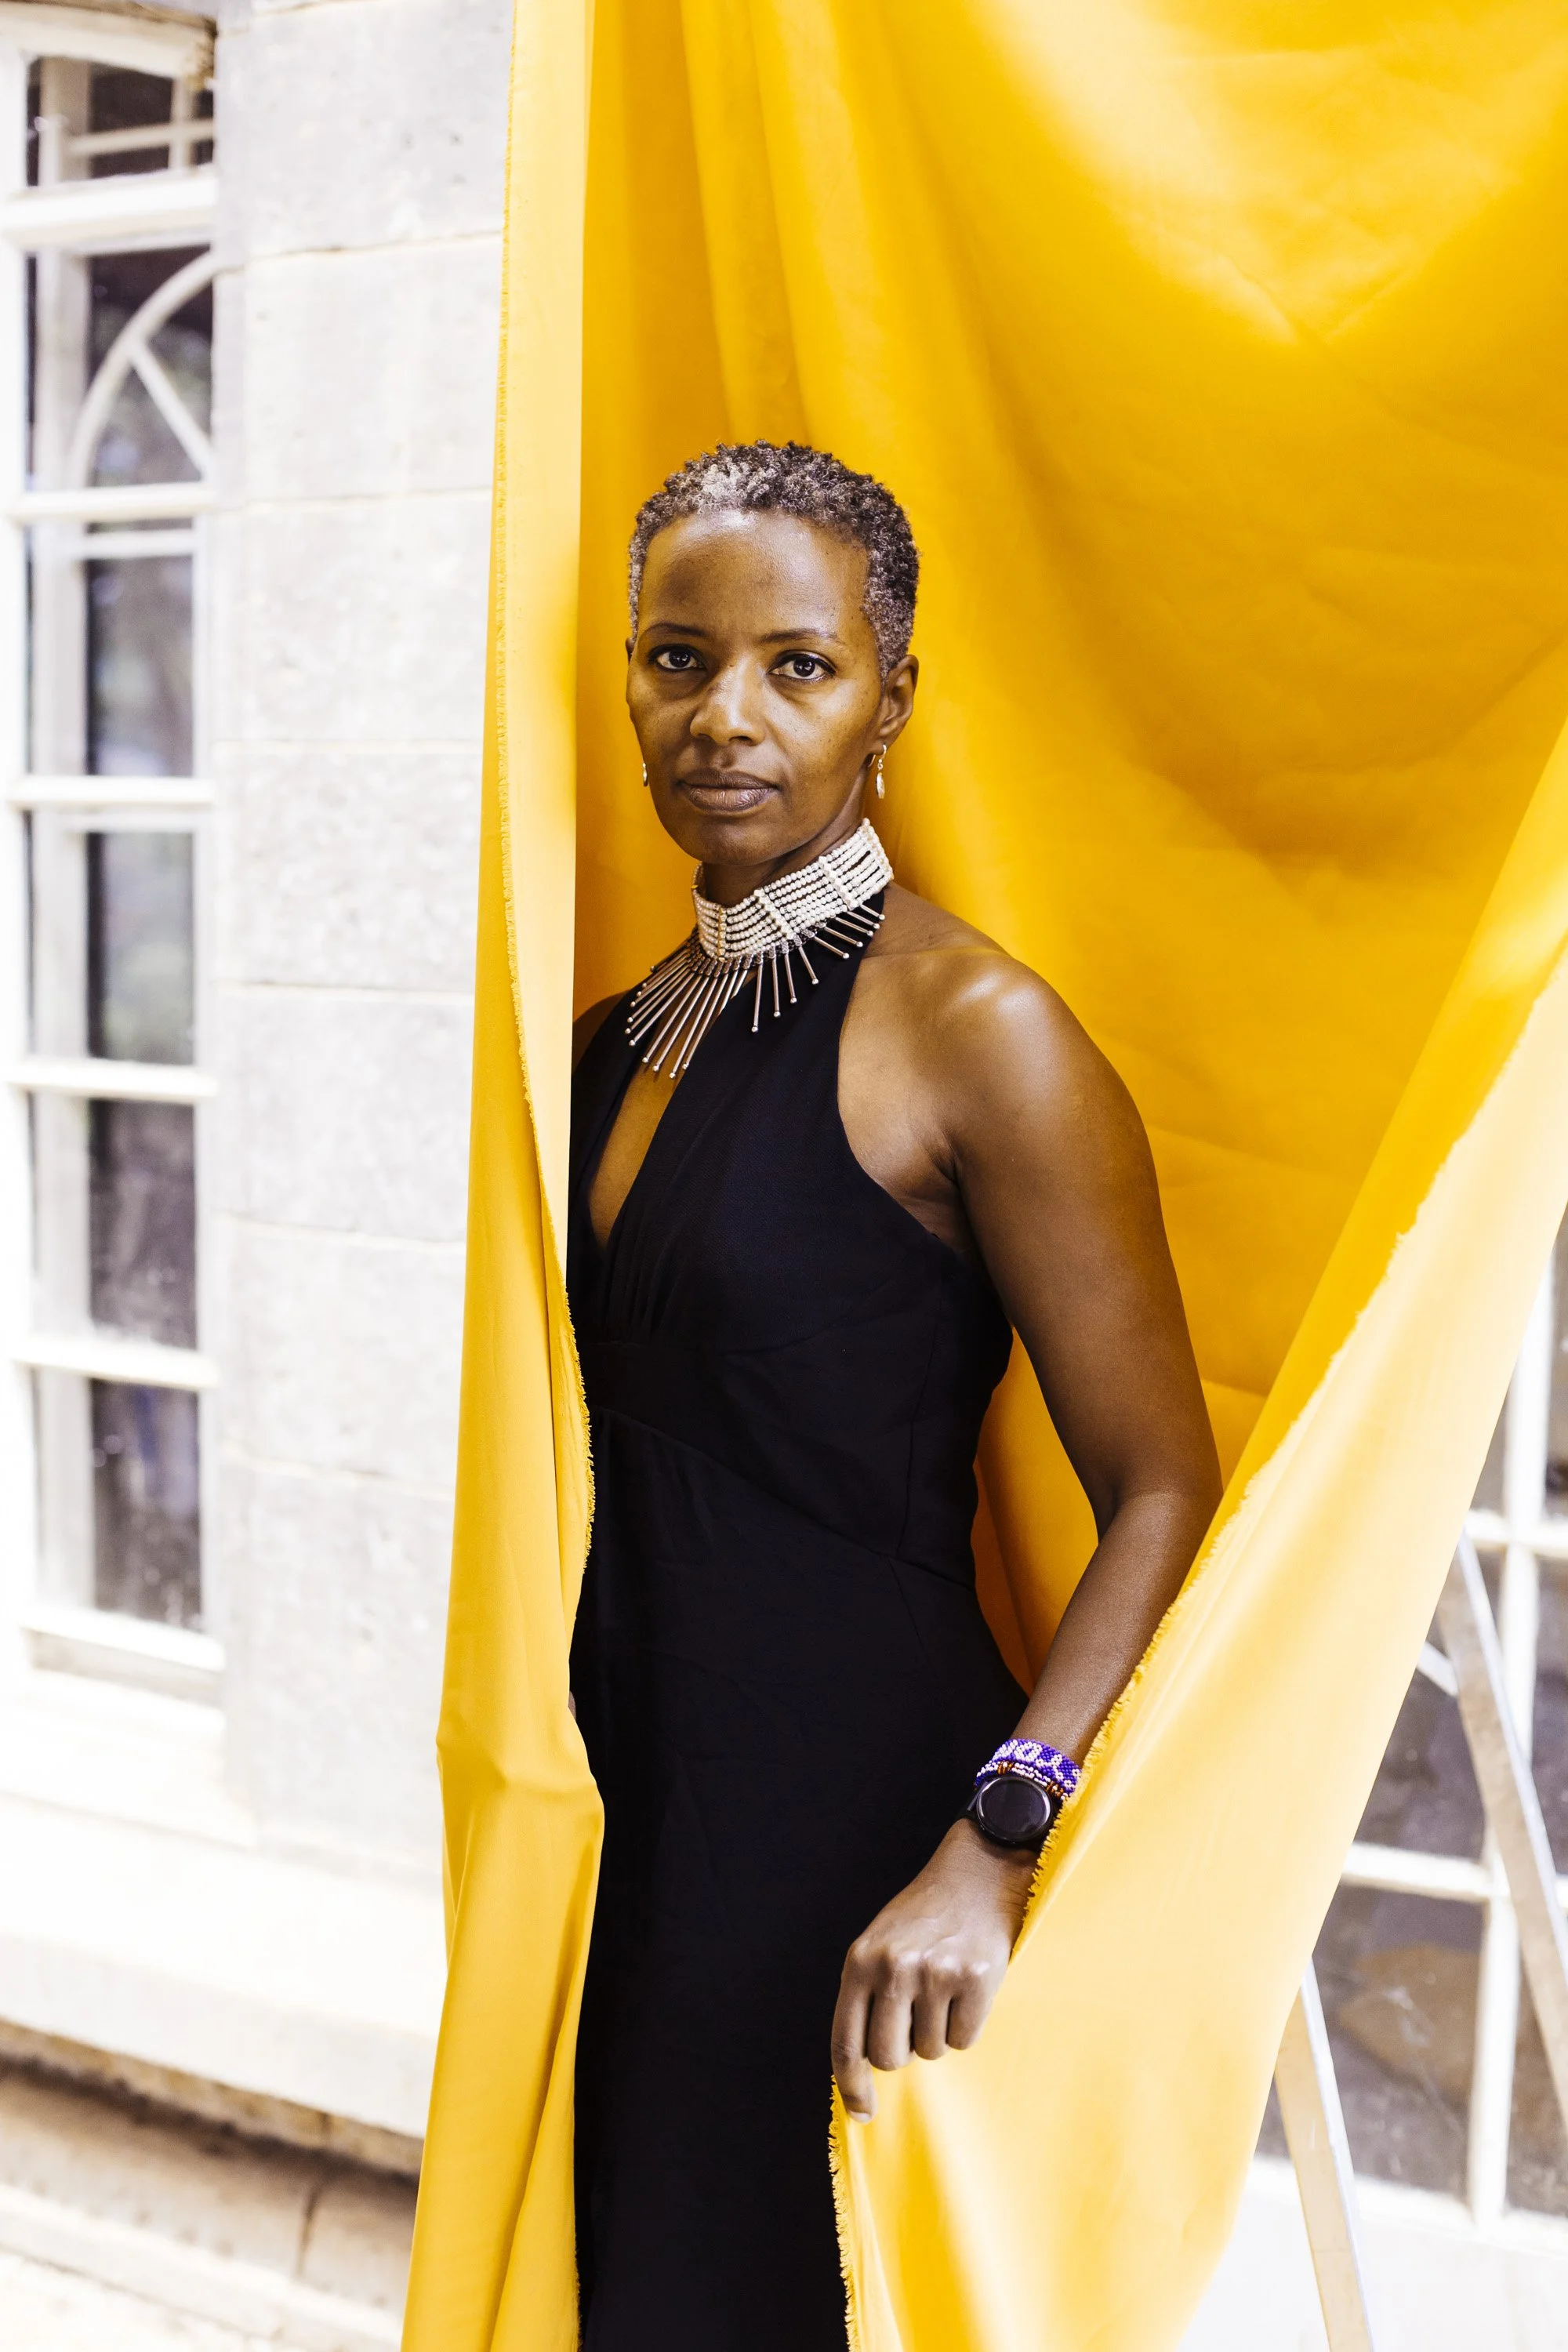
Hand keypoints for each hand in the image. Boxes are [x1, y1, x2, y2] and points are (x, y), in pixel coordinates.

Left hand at [831, 1820, 1035, 2121]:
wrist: (976, 1873)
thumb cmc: (924, 1917)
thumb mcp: (879, 1944)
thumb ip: (867, 1996)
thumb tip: (862, 2069)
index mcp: (860, 1961)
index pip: (846, 2042)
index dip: (851, 2086)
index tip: (862, 2111)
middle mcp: (893, 1968)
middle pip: (888, 2057)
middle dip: (903, 2051)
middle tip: (917, 2019)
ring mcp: (935, 1974)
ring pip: (931, 2050)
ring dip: (938, 2032)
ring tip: (944, 1990)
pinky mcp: (975, 1979)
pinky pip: (965, 2039)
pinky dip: (967, 2024)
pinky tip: (967, 1989)